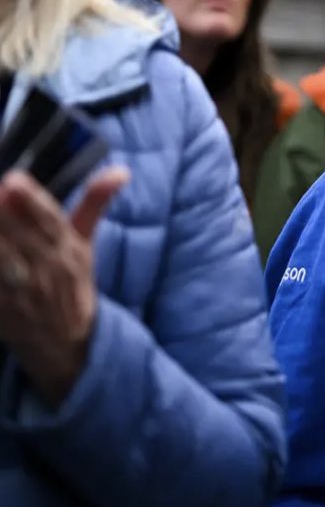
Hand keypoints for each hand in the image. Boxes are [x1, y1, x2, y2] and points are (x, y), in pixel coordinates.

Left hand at [0, 167, 128, 406]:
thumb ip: (96, 202)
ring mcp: (22, 292)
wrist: (68, 344)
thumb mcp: (86, 242)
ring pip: (2, 261)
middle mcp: (48, 269)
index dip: (32, 201)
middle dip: (3, 214)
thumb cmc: (72, 283)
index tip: (13, 179)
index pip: (51, 221)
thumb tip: (121, 171)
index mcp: (70, 249)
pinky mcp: (2, 309)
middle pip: (20, 236)